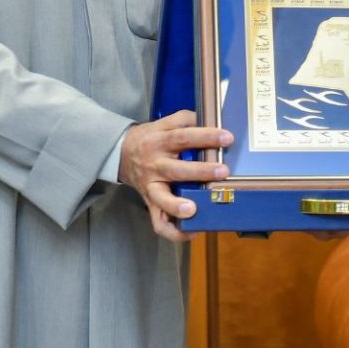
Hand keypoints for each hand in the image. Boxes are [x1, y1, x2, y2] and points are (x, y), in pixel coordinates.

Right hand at [119, 110, 231, 241]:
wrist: (121, 153)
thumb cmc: (151, 138)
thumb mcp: (165, 123)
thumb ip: (186, 119)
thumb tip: (211, 116)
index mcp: (159, 141)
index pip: (183, 137)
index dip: (205, 136)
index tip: (227, 137)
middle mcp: (154, 164)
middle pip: (176, 169)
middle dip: (200, 171)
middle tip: (223, 171)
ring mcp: (151, 186)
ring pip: (161, 199)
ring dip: (177, 205)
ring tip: (193, 209)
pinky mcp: (150, 203)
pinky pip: (158, 222)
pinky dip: (174, 231)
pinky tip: (192, 231)